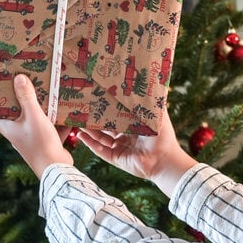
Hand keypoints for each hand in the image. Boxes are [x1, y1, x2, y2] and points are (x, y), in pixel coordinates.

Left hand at [0, 74, 71, 177]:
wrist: (56, 169)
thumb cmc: (40, 143)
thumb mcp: (33, 116)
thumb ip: (27, 98)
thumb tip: (18, 77)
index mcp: (7, 127)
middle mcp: (15, 132)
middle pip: (9, 114)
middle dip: (11, 100)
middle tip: (11, 82)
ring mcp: (29, 137)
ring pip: (29, 118)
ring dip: (34, 107)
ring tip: (39, 89)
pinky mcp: (44, 141)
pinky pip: (46, 125)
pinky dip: (53, 118)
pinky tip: (63, 108)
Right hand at [77, 111, 195, 196]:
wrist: (164, 158)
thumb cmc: (163, 137)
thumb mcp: (158, 115)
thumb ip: (153, 102)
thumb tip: (151, 83)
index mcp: (133, 128)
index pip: (116, 117)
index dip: (106, 110)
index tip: (97, 100)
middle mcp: (124, 138)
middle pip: (105, 128)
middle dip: (94, 120)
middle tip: (84, 109)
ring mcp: (119, 149)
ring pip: (99, 139)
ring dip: (89, 131)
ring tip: (78, 121)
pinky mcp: (115, 158)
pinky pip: (100, 150)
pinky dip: (90, 143)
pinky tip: (81, 135)